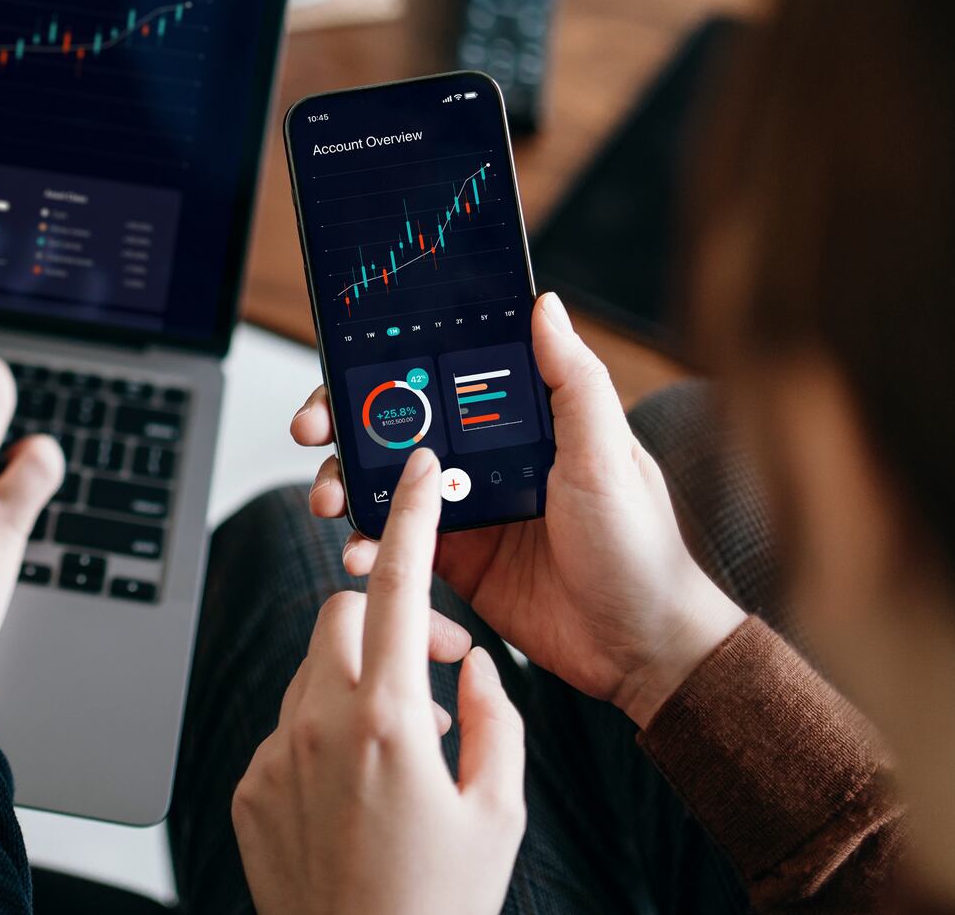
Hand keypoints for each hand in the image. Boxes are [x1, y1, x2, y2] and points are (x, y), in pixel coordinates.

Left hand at [234, 447, 525, 914]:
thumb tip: (479, 667)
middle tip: (439, 666)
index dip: (411, 518)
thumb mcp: (500, 813)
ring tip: (409, 747)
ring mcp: (274, 754)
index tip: (415, 471)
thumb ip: (496, 721)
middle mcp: (318, 725)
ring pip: (313, 669)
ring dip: (360, 682)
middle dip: (390, 620)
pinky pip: (287, 727)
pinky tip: (363, 792)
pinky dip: (326, 736)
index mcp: (388, 720)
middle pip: (343, 614)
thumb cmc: (441, 906)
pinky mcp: (248, 786)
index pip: (399, 587)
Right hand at [294, 292, 743, 726]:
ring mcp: (465, 507)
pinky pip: (395, 541)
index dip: (387, 368)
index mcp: (520, 420)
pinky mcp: (454, 560)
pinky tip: (360, 554)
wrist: (642, 649)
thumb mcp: (609, 455)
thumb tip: (546, 305)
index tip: (345, 370)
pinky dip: (367, 544)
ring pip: (384, 482)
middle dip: (343, 423)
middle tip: (312, 432)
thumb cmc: (641, 547)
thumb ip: (573, 382)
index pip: (441, 376)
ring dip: (345, 485)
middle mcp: (486, 455)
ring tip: (330, 503)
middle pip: (397, 424)